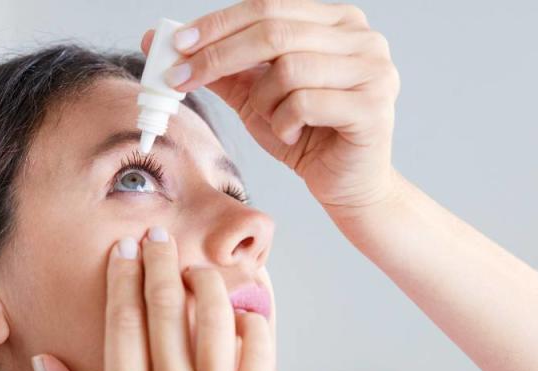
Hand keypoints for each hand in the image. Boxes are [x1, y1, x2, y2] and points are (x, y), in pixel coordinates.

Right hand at [33, 227, 273, 370]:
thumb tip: (44, 360)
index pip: (123, 324)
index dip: (122, 278)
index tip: (124, 250)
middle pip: (166, 309)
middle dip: (160, 262)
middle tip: (158, 234)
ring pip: (215, 321)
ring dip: (205, 283)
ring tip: (195, 268)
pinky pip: (260, 354)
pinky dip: (253, 323)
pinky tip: (240, 311)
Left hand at [141, 0, 402, 216]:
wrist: (348, 186)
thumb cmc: (307, 137)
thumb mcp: (256, 97)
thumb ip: (222, 68)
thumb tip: (163, 42)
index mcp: (337, 21)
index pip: (267, 6)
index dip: (218, 24)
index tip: (177, 46)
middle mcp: (362, 37)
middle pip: (274, 31)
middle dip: (218, 56)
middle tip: (182, 79)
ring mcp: (374, 70)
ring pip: (288, 69)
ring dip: (263, 101)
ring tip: (271, 120)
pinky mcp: (372, 106)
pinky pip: (305, 102)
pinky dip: (284, 122)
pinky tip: (292, 135)